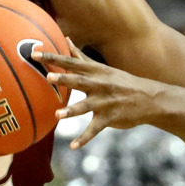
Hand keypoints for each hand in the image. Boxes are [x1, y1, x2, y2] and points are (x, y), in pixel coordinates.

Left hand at [35, 43, 162, 149]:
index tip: (35, 53)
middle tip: (48, 76)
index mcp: (95, 71)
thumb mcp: (102, 68)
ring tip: (57, 115)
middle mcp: (99, 85)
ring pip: (86, 106)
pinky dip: (84, 138)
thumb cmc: (120, 81)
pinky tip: (73, 146)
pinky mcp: (109, 118)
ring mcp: (104, 102)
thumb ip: (81, 56)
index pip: (71, 62)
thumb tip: (66, 39)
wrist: (149, 99)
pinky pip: (94, 130)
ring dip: (72, 110)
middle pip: (79, 81)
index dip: (53, 57)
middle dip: (64, 79)